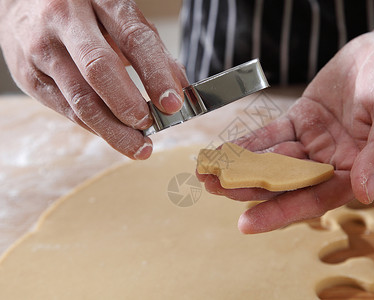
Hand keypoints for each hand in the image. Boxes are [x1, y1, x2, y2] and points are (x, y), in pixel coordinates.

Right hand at [0, 0, 187, 158]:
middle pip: (99, 69)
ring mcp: (43, 49)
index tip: (173, 104)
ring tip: (137, 146)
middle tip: (150, 127)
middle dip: (129, 106)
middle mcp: (66, 21)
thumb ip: (154, 52)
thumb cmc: (84, 14)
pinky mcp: (29, 76)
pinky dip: (94, 127)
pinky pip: (67, 109)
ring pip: (81, 99)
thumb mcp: (121, 19)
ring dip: (113, 129)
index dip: (156, 75)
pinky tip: (113, 134)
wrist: (24, 6)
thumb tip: (182, 88)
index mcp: (100, 0)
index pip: (133, 39)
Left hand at [199, 25, 373, 232]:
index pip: (316, 198)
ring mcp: (316, 141)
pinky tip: (226, 149)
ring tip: (209, 170)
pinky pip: (273, 134)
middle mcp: (334, 162)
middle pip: (286, 182)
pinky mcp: (303, 120)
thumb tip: (364, 193)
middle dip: (250, 187)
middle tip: (214, 187)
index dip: (281, 212)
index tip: (246, 223)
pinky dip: (250, 141)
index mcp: (360, 171)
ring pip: (274, 159)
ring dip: (243, 165)